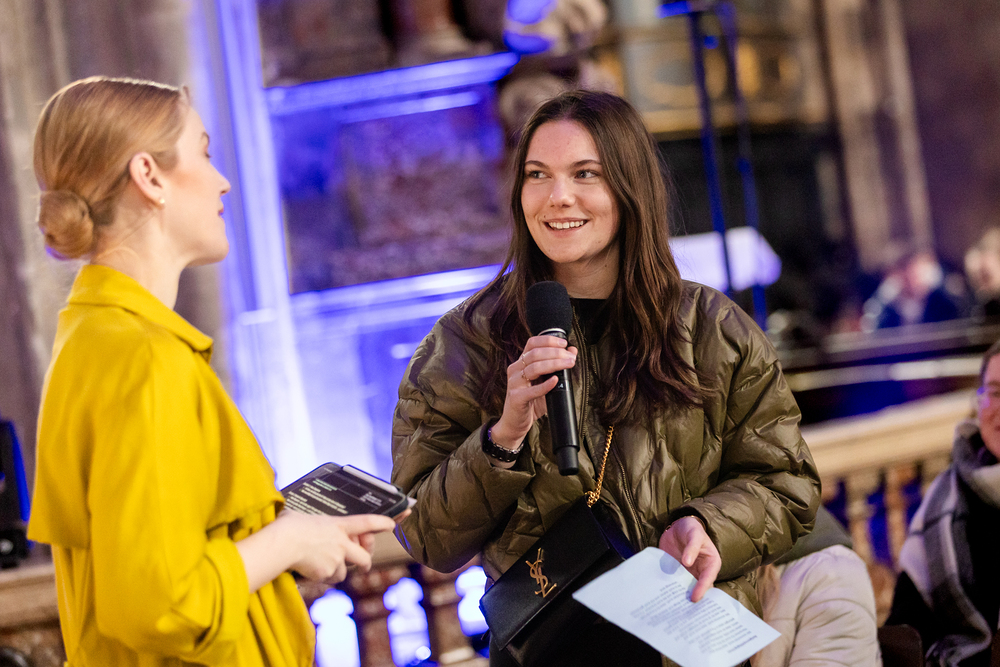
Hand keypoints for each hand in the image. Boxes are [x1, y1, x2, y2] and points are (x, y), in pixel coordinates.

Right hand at [280, 512, 396, 583]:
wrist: (282, 543)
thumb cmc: (288, 526)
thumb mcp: (303, 518)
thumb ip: (311, 524)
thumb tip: (294, 520)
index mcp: (338, 525)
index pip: (367, 522)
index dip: (382, 523)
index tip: (392, 525)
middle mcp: (342, 543)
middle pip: (364, 558)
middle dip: (365, 563)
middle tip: (364, 566)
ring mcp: (336, 559)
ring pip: (343, 573)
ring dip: (336, 572)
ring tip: (318, 564)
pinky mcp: (327, 573)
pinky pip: (328, 580)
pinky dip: (322, 578)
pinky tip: (309, 571)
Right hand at [489, 335, 577, 455]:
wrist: (516, 423)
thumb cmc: (531, 402)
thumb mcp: (545, 382)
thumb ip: (557, 367)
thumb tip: (572, 351)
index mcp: (521, 363)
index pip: (532, 343)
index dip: (548, 340)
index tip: (564, 343)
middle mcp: (515, 370)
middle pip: (535, 354)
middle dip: (556, 353)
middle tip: (571, 358)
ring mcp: (514, 383)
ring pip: (534, 368)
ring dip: (554, 364)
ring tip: (568, 365)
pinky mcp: (516, 398)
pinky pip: (531, 390)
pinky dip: (545, 385)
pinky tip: (555, 380)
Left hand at [658, 516, 721, 602]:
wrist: (677, 527)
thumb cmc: (691, 529)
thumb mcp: (694, 534)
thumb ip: (692, 547)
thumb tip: (687, 562)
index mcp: (711, 563)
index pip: (708, 578)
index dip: (702, 589)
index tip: (694, 598)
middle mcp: (701, 572)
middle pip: (698, 588)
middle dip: (693, 598)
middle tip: (686, 611)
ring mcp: (688, 574)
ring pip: (686, 588)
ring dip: (681, 597)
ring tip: (673, 608)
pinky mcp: (676, 573)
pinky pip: (674, 584)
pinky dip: (670, 590)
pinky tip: (663, 598)